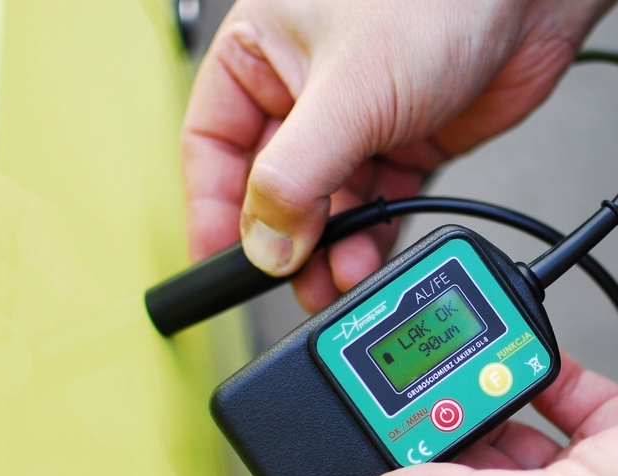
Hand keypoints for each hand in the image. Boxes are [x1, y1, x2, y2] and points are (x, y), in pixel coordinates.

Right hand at [182, 0, 613, 311]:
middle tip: (289, 280)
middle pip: (272, 184)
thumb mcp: (347, 92)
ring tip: (334, 281)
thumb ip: (296, 176)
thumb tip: (264, 243)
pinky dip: (370, 238)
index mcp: (263, 52)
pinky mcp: (405, 145)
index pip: (212, 143)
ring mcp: (358, 120)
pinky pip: (375, 204)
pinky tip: (366, 260)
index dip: (212, 207)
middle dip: (282, 239)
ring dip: (328, 249)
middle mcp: (305, 89)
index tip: (218, 261)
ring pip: (326, 204)